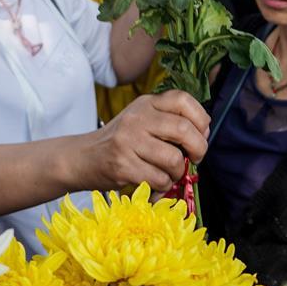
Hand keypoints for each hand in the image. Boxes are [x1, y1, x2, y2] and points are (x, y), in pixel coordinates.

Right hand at [79, 91, 209, 192]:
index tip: (201, 134)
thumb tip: (204, 134)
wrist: (82, 158)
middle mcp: (137, 118)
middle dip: (199, 149)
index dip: (201, 119)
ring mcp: (128, 141)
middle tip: (195, 158)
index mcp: (146, 103)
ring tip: (169, 174)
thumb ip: (170, 121)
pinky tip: (155, 183)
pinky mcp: (122, 165)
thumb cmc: (121, 142)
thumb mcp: (142, 120)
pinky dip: (163, 186)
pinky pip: (159, 179)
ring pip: (173, 160)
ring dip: (178, 173)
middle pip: (184, 130)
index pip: (183, 100)